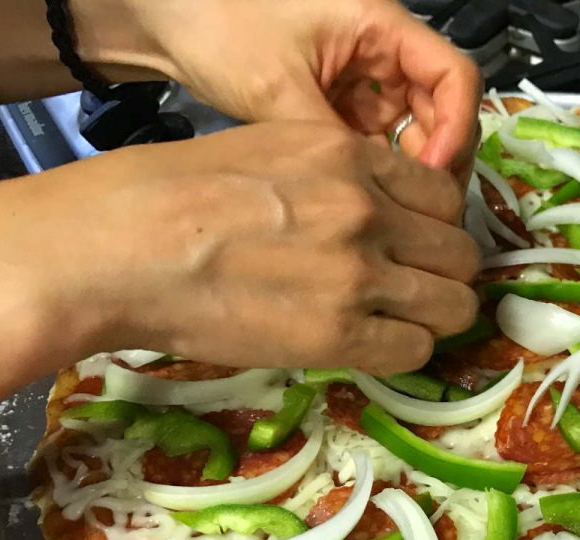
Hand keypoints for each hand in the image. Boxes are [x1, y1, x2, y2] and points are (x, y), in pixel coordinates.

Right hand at [0, 121, 479, 404]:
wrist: (119, 249)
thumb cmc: (172, 193)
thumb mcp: (272, 148)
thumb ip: (340, 174)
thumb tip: (381, 209)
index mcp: (353, 156)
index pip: (446, 196)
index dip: (437, 226)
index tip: (418, 244)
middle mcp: (370, 211)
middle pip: (460, 253)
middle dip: (444, 274)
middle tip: (414, 288)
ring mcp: (360, 275)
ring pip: (454, 305)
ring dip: (435, 317)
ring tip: (400, 322)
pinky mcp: (339, 336)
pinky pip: (416, 351)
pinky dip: (404, 352)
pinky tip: (373, 346)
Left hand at [91, 0, 482, 175]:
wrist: (161, 18)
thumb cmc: (218, 28)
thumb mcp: (279, 91)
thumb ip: (334, 145)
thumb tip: (376, 208)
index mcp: (381, 26)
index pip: (456, 78)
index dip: (458, 130)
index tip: (432, 178)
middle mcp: (382, 50)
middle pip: (443, 110)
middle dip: (437, 161)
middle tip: (418, 212)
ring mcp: (362, 77)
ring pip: (413, 132)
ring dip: (407, 173)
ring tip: (389, 215)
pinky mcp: (340, 101)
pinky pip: (377, 141)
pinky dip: (376, 172)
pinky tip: (360, 203)